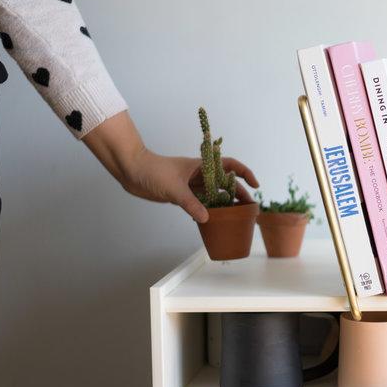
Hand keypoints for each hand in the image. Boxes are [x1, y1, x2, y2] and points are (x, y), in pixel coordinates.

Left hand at [125, 150, 257, 222]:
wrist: (131, 171)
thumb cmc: (153, 171)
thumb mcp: (174, 188)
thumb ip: (191, 204)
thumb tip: (206, 219)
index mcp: (202, 166)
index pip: (230, 165)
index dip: (245, 173)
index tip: (255, 185)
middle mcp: (200, 175)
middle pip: (225, 183)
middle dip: (238, 194)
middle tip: (248, 208)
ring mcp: (191, 185)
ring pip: (214, 194)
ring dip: (224, 203)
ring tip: (235, 216)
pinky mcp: (182, 194)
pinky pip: (201, 203)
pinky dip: (208, 210)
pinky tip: (212, 220)